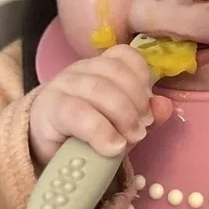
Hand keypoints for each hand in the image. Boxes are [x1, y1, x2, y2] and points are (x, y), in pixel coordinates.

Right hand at [29, 44, 173, 167]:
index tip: (148, 104)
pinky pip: (79, 113)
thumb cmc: (86, 135)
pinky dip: (102, 131)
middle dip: (136, 101)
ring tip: (130, 139)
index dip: (142, 76)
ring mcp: (62, 86)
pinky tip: (113, 147)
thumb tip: (164, 106)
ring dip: (122, 116)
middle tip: (142, 129)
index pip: (124, 55)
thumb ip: (144, 114)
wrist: (45, 153)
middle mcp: (80, 70)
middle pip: (115, 72)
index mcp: (99, 67)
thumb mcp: (121, 125)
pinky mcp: (50, 109)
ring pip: (99, 89)